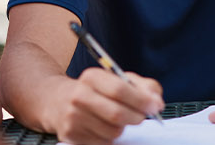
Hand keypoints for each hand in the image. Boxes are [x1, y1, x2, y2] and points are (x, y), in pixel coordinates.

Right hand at [46, 68, 163, 144]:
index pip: (119, 89)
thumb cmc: (96, 91)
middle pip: (117, 114)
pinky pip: (103, 143)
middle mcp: (79, 96)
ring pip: (113, 132)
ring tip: (115, 120)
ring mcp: (73, 117)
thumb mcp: (117, 80)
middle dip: (136, 118)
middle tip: (141, 117)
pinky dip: (109, 138)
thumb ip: (142, 86)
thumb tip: (156, 103)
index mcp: (91, 77)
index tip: (155, 106)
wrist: (58, 102)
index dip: (141, 100)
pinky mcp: (71, 135)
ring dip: (121, 129)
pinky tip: (102, 128)